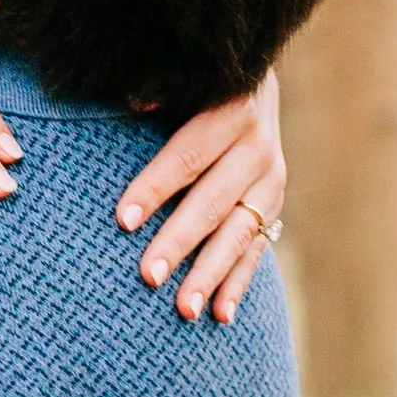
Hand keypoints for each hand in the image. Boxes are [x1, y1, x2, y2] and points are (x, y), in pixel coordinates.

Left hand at [118, 72, 282, 322]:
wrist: (253, 83)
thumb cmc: (195, 85)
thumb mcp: (183, 80)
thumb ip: (161, 89)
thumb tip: (135, 101)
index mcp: (231, 112)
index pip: (187, 157)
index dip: (155, 187)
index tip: (124, 220)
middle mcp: (258, 150)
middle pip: (213, 202)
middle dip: (179, 242)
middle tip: (147, 277)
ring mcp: (271, 182)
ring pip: (238, 234)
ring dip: (210, 275)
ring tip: (184, 310)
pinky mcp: (273, 208)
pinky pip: (256, 250)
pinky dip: (238, 284)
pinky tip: (220, 316)